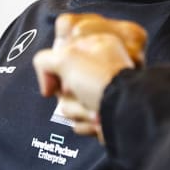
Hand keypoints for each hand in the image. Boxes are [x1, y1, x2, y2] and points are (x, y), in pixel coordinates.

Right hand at [33, 14, 147, 138]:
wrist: (124, 114)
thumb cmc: (101, 81)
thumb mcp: (65, 59)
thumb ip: (45, 60)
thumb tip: (47, 81)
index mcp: (97, 46)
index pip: (61, 55)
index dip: (56, 69)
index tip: (61, 76)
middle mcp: (101, 68)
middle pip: (63, 84)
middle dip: (68, 95)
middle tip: (80, 92)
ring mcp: (103, 92)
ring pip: (70, 105)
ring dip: (78, 110)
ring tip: (94, 109)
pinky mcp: (103, 114)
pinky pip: (80, 121)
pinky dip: (86, 123)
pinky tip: (98, 120)